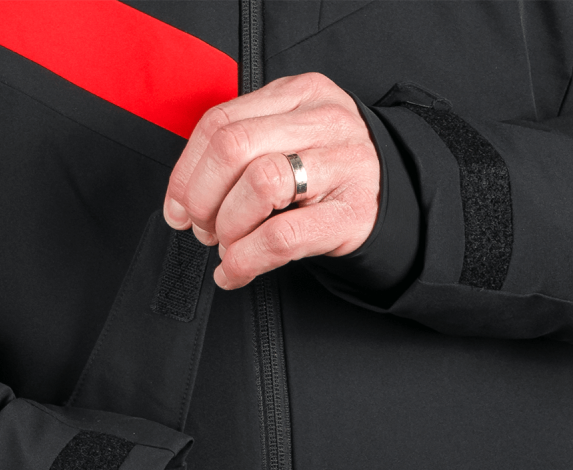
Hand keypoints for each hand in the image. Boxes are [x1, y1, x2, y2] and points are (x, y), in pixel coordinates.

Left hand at [163, 73, 380, 289]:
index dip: (186, 172)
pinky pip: (282, 236)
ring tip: (229, 246)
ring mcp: (343, 165)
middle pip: (233, 148)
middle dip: (203, 198)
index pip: (220, 122)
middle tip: (204, 229)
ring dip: (228, 226)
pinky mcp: (351, 213)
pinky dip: (246, 260)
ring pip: (259, 184)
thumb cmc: (330, 174)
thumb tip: (181, 198)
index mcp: (299, 95)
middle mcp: (323, 121)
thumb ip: (242, 151)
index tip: (177, 207)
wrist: (396, 199)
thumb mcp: (289, 141)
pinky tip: (237, 270)